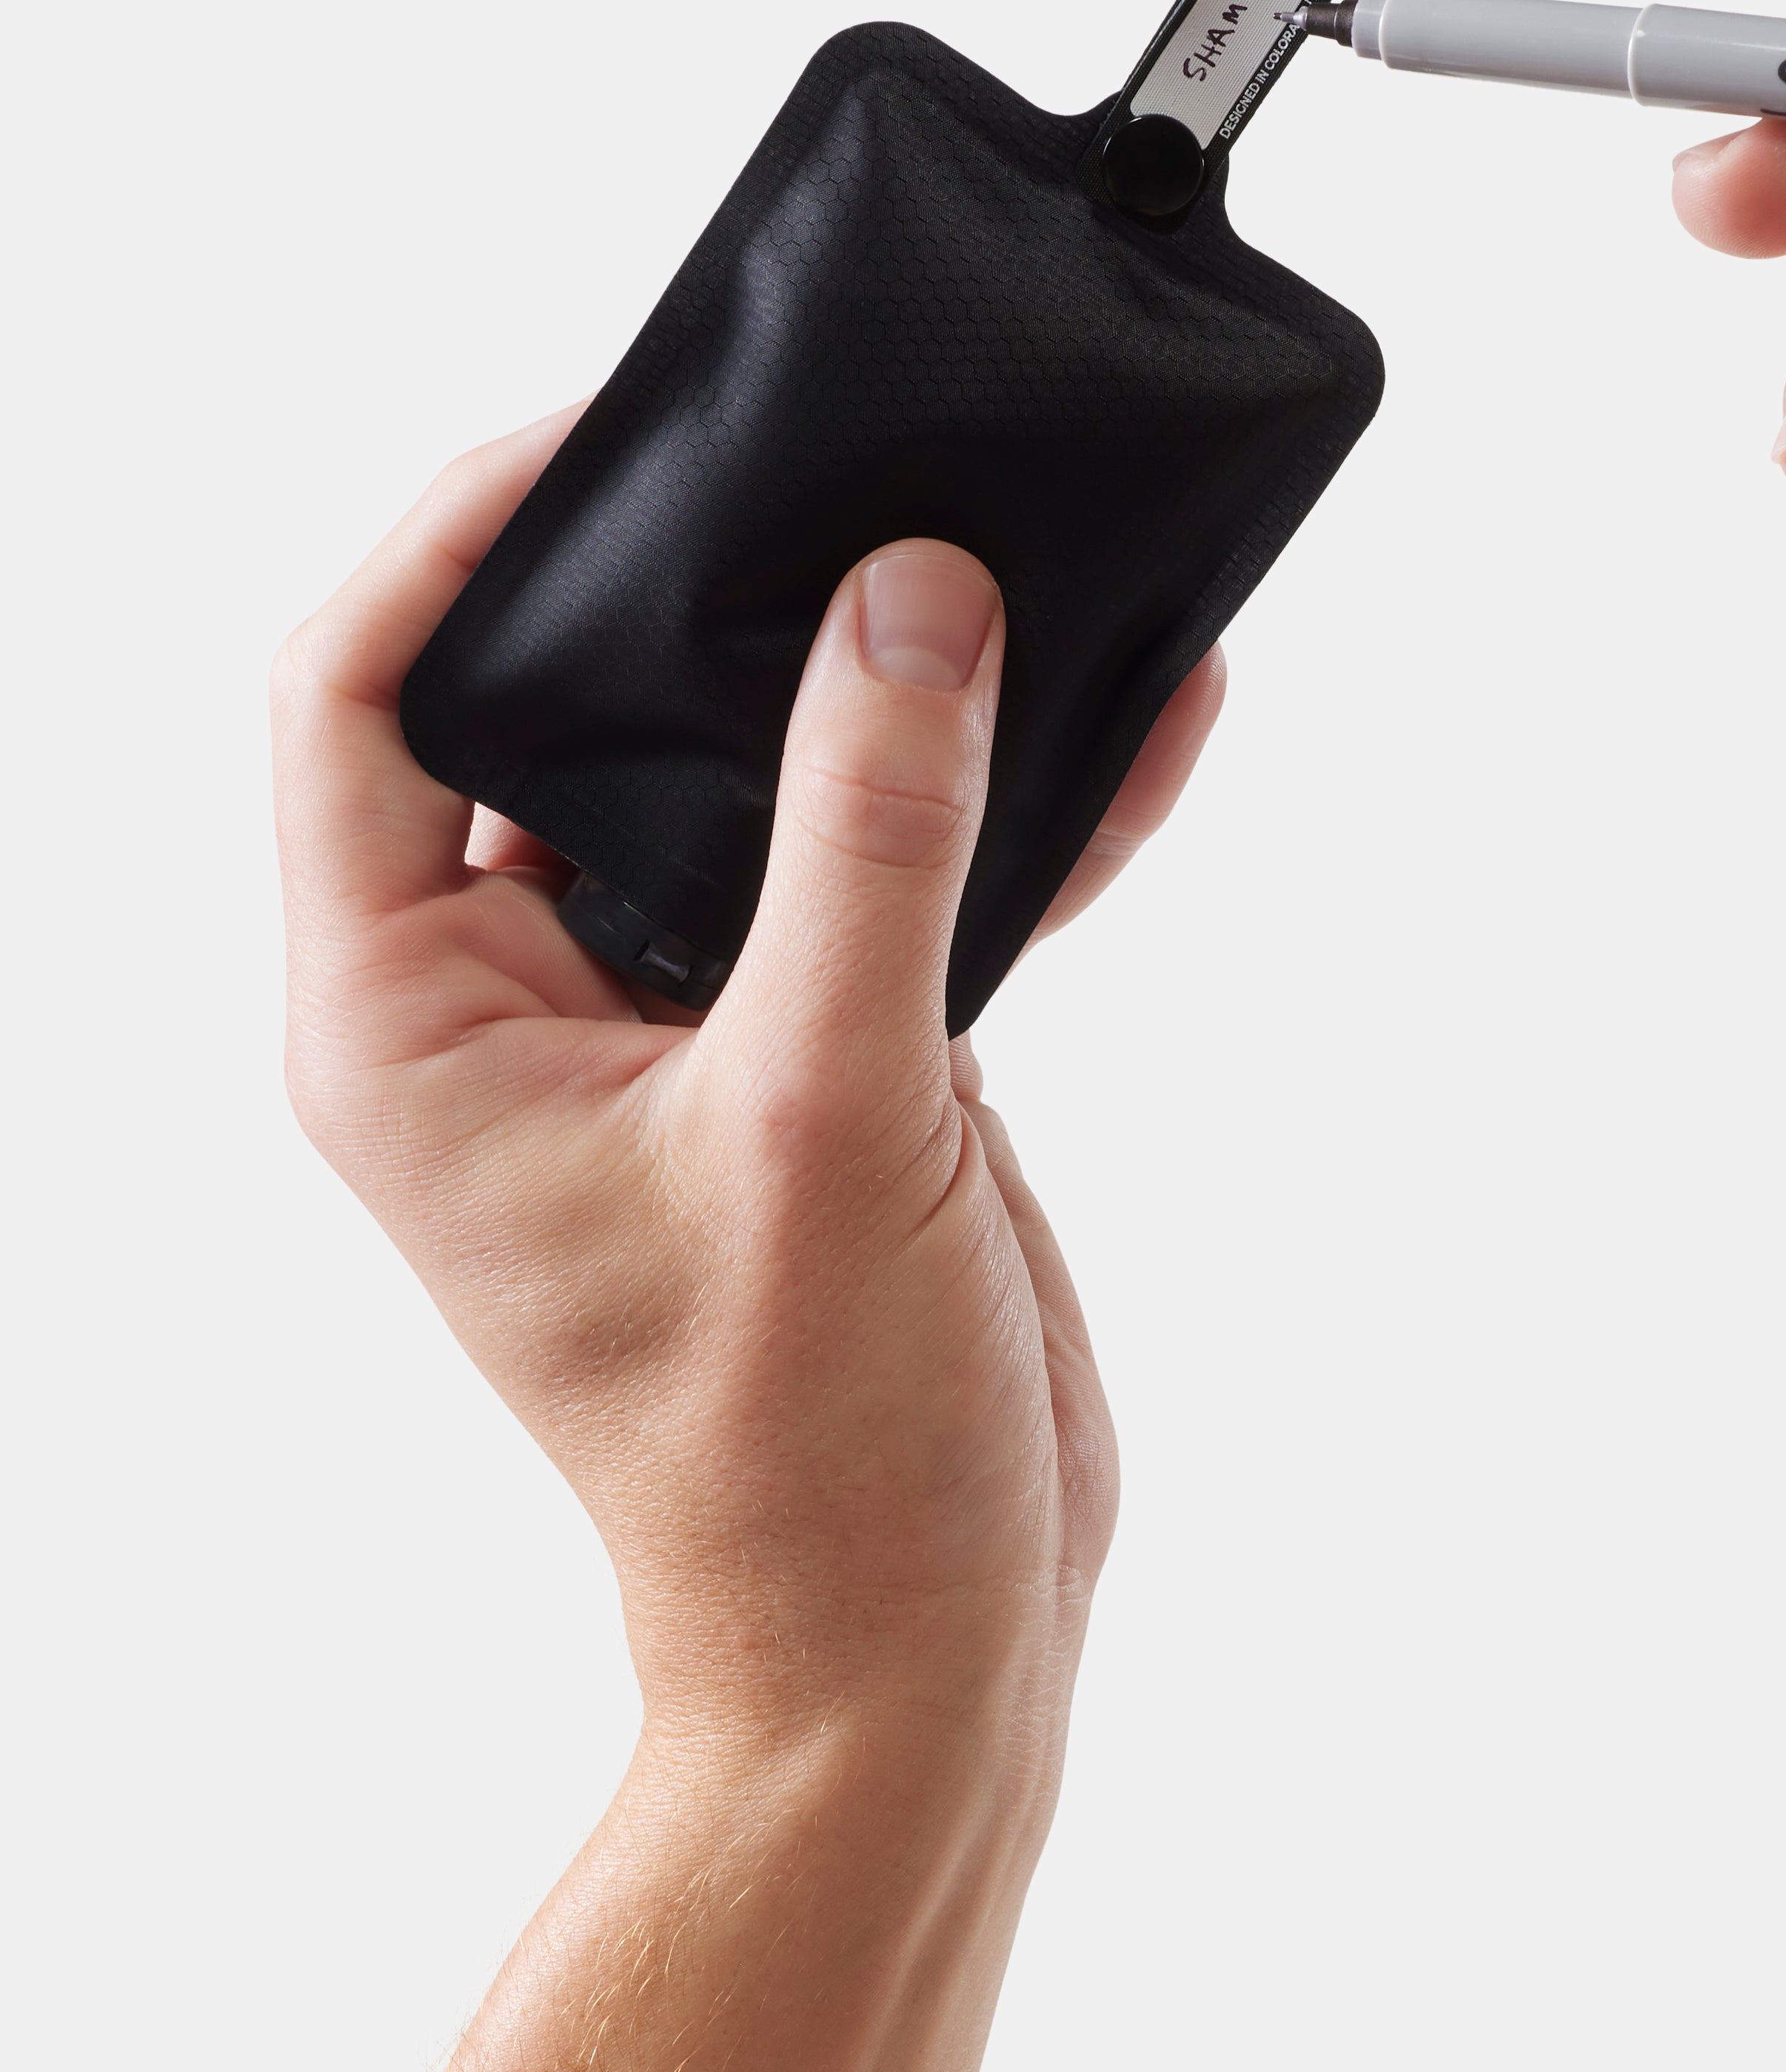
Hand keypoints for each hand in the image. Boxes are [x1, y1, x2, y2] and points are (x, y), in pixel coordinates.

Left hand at [272, 418, 1223, 1790]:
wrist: (919, 1647)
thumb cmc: (803, 1453)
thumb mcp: (824, 1120)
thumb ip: (867, 846)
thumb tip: (909, 601)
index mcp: (413, 1025)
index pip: (355, 693)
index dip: (457, 530)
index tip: (617, 424)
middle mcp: (517, 1009)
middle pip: (558, 707)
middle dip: (700, 576)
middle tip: (831, 450)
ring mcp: (675, 1030)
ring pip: (746, 783)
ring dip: (878, 680)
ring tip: (1009, 541)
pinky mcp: (818, 1063)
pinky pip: (892, 882)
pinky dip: (1006, 809)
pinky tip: (1143, 717)